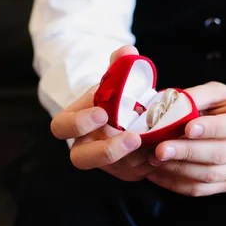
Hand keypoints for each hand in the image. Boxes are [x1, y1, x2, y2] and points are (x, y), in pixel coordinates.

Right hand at [50, 46, 155, 181]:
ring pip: (116, 168)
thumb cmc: (115, 95)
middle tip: (134, 137)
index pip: (61, 128)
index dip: (78, 124)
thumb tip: (127, 52)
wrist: (128, 115)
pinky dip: (151, 161)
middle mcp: (84, 147)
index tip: (103, 112)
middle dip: (108, 150)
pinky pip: (136, 173)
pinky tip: (164, 147)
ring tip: (158, 140)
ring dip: (137, 156)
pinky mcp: (125, 172)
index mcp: (74, 123)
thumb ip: (119, 64)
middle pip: (81, 159)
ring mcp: (105, 163)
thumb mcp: (115, 78)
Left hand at [146, 81, 225, 196]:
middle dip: (187, 152)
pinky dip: (176, 183)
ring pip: (208, 175)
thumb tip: (168, 103)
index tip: (188, 128)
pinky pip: (200, 189)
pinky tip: (157, 173)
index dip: (211, 129)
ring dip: (178, 169)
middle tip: (161, 149)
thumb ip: (197, 97)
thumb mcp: (220, 94)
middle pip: (219, 155)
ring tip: (155, 159)